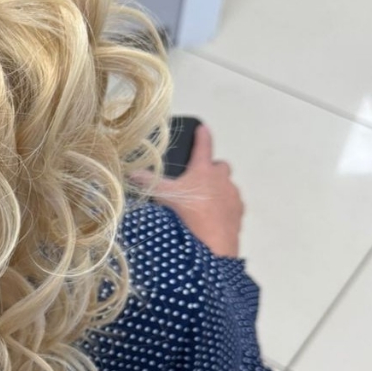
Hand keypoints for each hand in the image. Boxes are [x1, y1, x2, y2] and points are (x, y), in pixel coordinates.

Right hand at [152, 124, 243, 257]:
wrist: (213, 243)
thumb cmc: (188, 213)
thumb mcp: (164, 197)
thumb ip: (148, 183)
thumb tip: (132, 173)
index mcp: (203, 170)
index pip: (204, 146)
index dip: (202, 136)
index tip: (203, 128)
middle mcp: (222, 179)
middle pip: (221, 166)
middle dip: (213, 169)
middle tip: (199, 179)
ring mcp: (233, 196)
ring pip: (228, 186)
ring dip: (219, 189)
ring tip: (204, 202)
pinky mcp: (239, 213)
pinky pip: (233, 204)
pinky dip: (225, 206)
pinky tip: (214, 216)